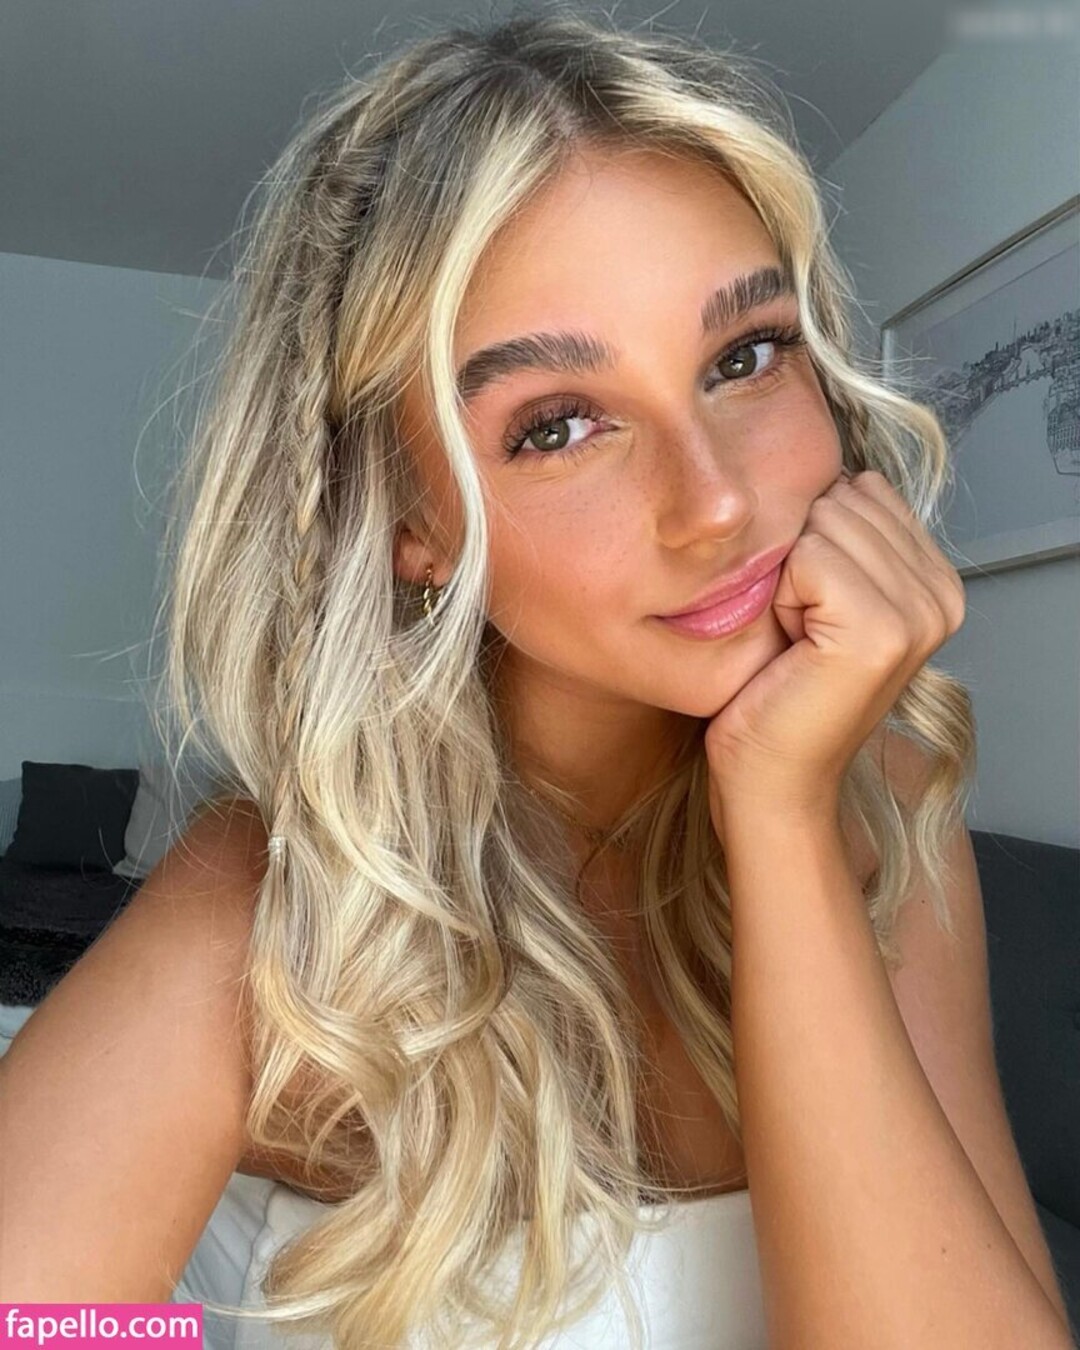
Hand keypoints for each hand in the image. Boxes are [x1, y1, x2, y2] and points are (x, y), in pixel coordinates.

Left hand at [704, 470, 964, 822]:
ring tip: (797, 640)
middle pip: (841, 501)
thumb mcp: (820, 596)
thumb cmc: (778, 691)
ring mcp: (919, 613)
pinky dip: (781, 597)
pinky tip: (792, 646)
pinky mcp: (883, 630)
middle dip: (799, 559)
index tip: (812, 611)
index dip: (812, 543)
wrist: (770, 777)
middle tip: (799, 631)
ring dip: (787, 579)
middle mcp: (942, 594)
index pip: (862, 489)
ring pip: (823, 524)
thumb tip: (836, 471)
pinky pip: (808, 556)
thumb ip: (844, 535)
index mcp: (935, 580)